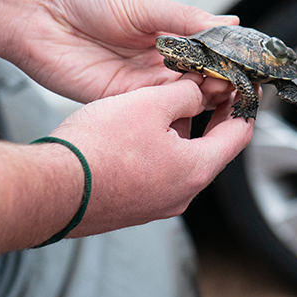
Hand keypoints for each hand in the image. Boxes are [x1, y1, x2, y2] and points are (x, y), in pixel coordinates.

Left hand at [12, 0, 236, 103]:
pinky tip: (189, 101)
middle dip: (220, 81)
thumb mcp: (143, 4)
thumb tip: (228, 22)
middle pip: (198, 79)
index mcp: (163, 34)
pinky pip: (153, 110)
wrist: (35, 14)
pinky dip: (174, 109)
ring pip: (181, 97)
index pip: (206, 52)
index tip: (246, 63)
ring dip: (202, 95)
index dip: (226, 59)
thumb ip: (186, 18)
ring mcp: (137, 82)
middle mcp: (153, 61)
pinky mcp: (119, 100)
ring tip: (219, 88)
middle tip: (236, 81)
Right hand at [49, 79, 253, 233]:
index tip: (244, 90)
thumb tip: (197, 92)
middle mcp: (181, 194)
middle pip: (211, 149)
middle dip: (211, 116)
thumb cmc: (96, 151)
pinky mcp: (131, 207)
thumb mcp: (149, 104)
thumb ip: (183, 94)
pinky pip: (156, 174)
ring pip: (181, 160)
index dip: (244, 106)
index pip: (238, 135)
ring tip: (167, 103)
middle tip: (208, 89)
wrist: (52, 189)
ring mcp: (156, 204)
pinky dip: (157, 149)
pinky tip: (137, 130)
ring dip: (180, 131)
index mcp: (196, 169)